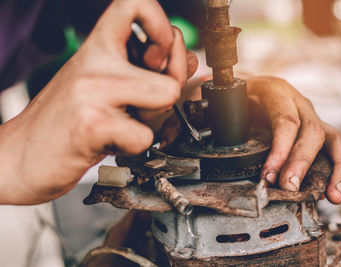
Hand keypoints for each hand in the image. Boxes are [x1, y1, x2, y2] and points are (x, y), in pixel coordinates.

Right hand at [0, 0, 190, 204]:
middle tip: (145, 104)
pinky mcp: (91, 124)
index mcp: (98, 47)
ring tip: (124, 125)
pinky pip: (145, 136)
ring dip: (154, 120)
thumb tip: (190, 64)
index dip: (162, 24)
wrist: (18, 158)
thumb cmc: (65, 122)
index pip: (136, 2)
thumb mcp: (109, 87)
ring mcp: (92, 91)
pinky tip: (111, 144)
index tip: (160, 52)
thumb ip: (149, 72)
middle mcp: (95, 61)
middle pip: (170, 60)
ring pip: (166, 96)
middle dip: (171, 88)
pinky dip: (135, 148)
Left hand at [160, 76, 340, 204]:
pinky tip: (335, 192)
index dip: (279, 147)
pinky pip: (338, 146)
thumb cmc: (235, 96)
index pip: (283, 118)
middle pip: (308, 131)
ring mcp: (311, 115)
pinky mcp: (319, 130)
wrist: (252, 86)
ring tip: (326, 195)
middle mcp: (296, 101)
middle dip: (298, 162)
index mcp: (272, 91)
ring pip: (329, 138)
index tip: (268, 173)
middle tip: (286, 186)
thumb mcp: (215, 100)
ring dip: (328, 168)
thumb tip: (166, 138)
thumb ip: (193, 114)